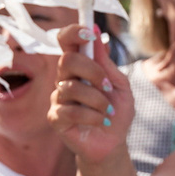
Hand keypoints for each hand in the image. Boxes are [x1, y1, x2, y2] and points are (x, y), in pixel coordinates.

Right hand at [51, 25, 131, 164]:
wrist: (113, 143)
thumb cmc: (116, 111)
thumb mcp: (119, 84)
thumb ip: (106, 62)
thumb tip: (96, 32)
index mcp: (79, 66)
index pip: (66, 40)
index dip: (73, 32)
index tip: (89, 33)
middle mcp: (64, 78)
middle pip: (67, 60)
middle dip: (92, 71)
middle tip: (106, 85)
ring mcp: (57, 98)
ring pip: (71, 87)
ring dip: (97, 100)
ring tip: (107, 111)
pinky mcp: (55, 118)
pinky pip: (70, 111)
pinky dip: (92, 116)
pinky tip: (99, 121)